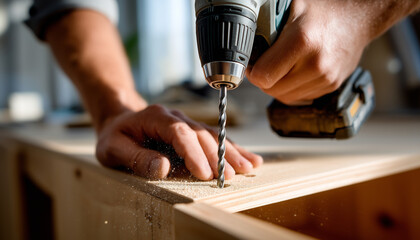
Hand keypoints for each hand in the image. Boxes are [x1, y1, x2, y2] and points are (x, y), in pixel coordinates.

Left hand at [95, 105, 262, 179]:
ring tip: (248, 168)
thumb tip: (163, 168)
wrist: (120, 120)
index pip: (179, 133)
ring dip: (231, 152)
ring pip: (214, 135)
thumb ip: (136, 157)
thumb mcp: (113, 148)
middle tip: (229, 177)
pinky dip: (233, 149)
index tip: (204, 173)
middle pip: (201, 134)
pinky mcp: (194, 131)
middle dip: (217, 156)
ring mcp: (187, 123)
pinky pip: (216, 138)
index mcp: (156, 117)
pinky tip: (250, 158)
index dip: (193, 153)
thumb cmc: (116, 136)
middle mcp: (176, 118)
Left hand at [247, 0, 370, 103]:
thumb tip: (245, 45)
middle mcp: (315, 64)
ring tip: (281, 66)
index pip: (263, 76)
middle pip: (271, 90)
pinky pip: (300, 97)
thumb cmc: (324, 9)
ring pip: (285, 97)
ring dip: (277, 85)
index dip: (252, 72)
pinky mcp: (331, 86)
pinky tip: (295, 71)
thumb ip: (266, 28)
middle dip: (263, 79)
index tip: (253, 64)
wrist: (359, 18)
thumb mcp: (290, 9)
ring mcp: (326, 78)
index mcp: (302, 42)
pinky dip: (292, 88)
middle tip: (264, 65)